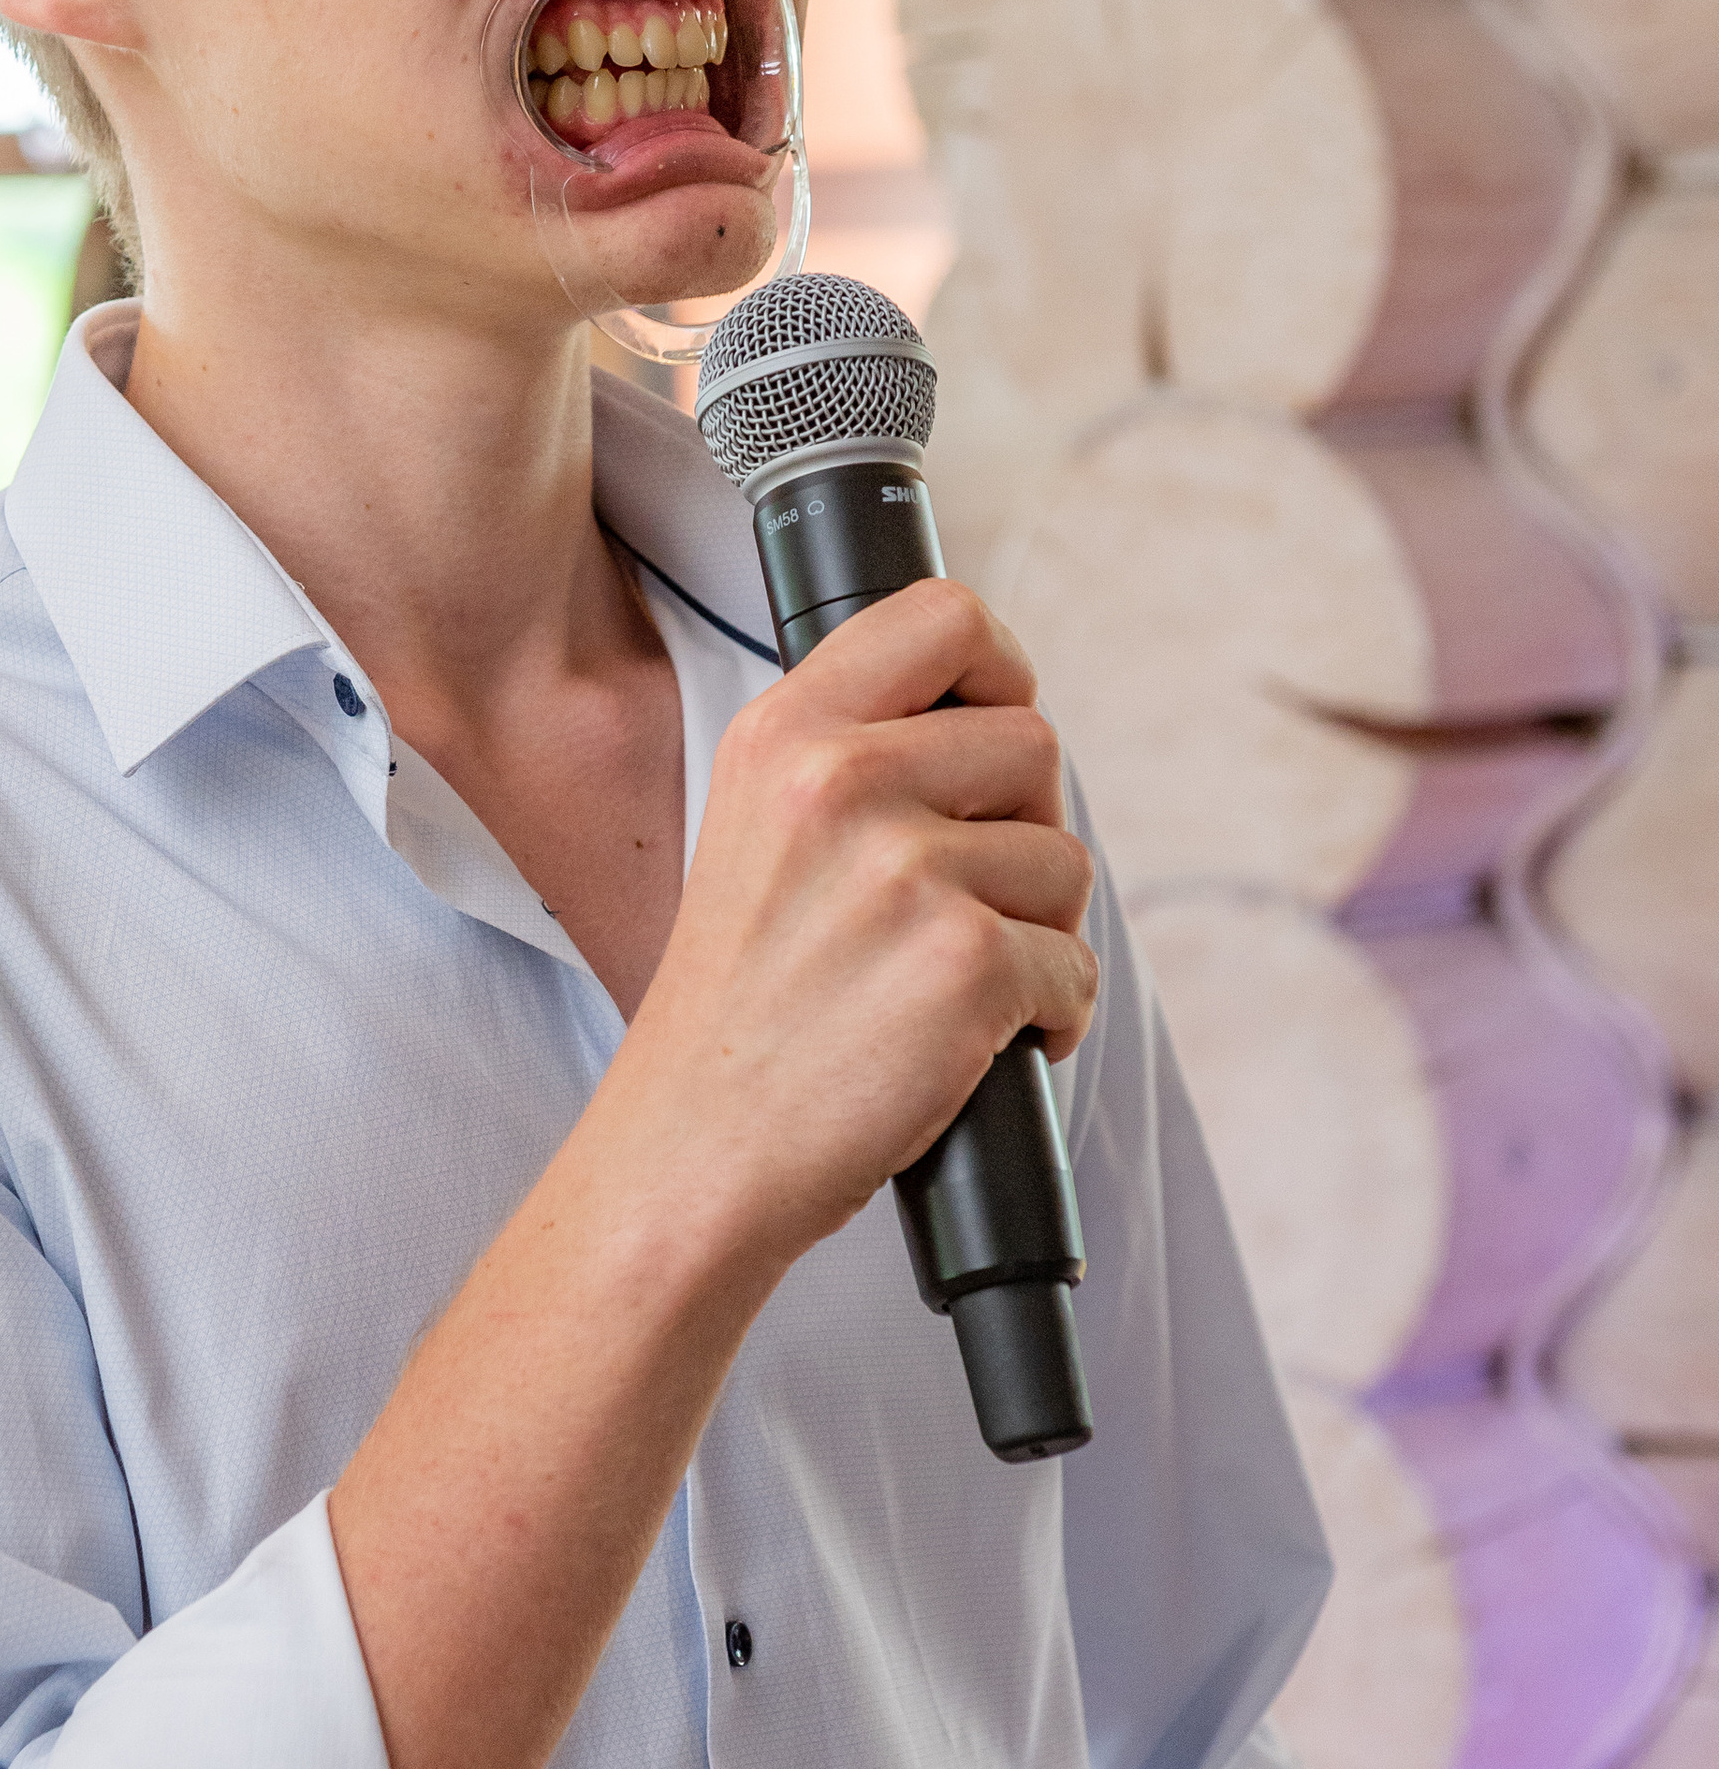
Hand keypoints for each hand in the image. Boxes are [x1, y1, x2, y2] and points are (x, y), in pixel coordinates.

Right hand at [610, 578, 1097, 1279]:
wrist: (694, 1152)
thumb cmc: (735, 1014)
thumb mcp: (753, 834)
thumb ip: (852, 761)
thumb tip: (993, 728)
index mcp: (784, 734)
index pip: (943, 616)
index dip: (1000, 667)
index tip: (996, 725)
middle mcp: (840, 782)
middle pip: (1032, 743)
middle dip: (1025, 832)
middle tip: (965, 906)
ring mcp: (907, 871)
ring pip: (1065, 863)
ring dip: (1039, 935)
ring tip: (952, 990)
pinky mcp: (966, 963)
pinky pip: (1075, 968)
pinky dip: (1050, 1020)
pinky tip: (975, 1049)